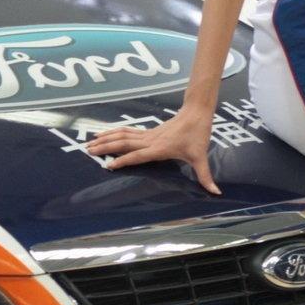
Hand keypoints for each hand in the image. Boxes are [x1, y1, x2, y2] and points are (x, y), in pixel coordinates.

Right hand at [86, 104, 221, 194]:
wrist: (196, 112)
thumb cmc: (198, 135)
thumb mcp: (201, 157)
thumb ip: (206, 176)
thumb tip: (216, 192)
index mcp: (160, 148)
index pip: (138, 155)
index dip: (123, 160)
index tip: (108, 165)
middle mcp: (151, 141)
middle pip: (124, 143)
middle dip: (106, 147)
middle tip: (88, 151)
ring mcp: (148, 135)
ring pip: (123, 136)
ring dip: (106, 138)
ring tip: (89, 143)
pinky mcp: (148, 132)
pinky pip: (127, 132)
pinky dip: (113, 133)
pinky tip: (103, 134)